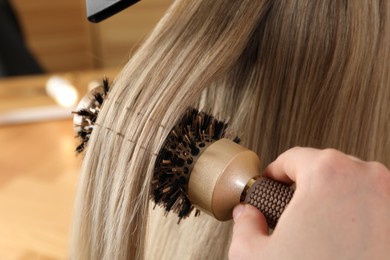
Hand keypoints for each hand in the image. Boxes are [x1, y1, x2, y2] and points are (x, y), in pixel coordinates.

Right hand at [229, 147, 389, 259]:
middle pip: (326, 167)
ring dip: (334, 199)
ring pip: (354, 185)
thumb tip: (247, 216)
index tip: (273, 183)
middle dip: (306, 185)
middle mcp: (367, 180)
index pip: (294, 157)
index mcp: (328, 174)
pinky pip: (376, 207)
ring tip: (319, 229)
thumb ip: (244, 225)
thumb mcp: (254, 256)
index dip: (276, 172)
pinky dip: (359, 216)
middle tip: (292, 209)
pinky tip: (343, 240)